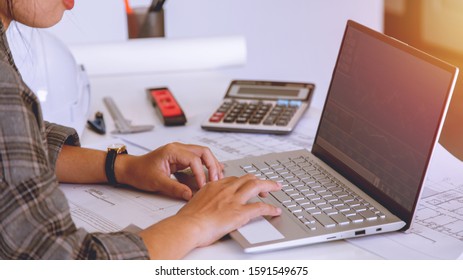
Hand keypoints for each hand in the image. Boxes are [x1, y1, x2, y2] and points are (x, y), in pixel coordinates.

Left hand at [118, 142, 222, 199]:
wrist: (130, 169)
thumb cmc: (139, 172)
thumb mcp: (156, 182)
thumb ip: (175, 188)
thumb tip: (190, 194)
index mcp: (173, 150)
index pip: (194, 159)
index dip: (201, 174)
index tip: (203, 186)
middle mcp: (178, 149)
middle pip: (204, 152)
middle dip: (212, 165)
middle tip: (216, 180)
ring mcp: (180, 153)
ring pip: (203, 155)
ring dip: (211, 166)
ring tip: (216, 179)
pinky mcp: (181, 160)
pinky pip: (197, 161)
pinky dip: (205, 168)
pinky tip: (211, 176)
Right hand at [138, 174, 281, 258]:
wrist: (188, 226)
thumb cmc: (187, 219)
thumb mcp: (195, 203)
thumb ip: (205, 201)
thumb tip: (207, 206)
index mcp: (213, 186)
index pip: (233, 179)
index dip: (243, 181)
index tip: (247, 183)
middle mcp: (225, 189)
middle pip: (247, 178)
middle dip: (258, 180)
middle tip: (266, 184)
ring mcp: (233, 199)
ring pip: (256, 185)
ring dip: (269, 186)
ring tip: (276, 187)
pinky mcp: (240, 212)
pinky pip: (260, 207)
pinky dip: (270, 208)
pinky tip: (275, 210)